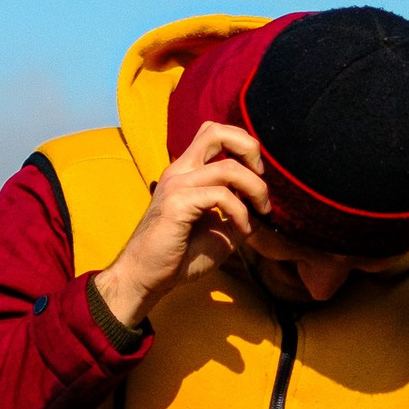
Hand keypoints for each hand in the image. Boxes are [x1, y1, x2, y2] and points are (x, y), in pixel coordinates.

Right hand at [94, 123, 270, 330]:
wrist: (146, 277)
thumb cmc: (179, 255)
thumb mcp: (218, 229)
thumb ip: (237, 212)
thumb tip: (263, 207)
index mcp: (187, 172)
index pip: (214, 134)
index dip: (243, 146)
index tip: (257, 176)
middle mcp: (181, 170)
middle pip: (217, 131)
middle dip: (250, 148)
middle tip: (261, 176)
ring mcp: (178, 184)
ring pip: (228, 167)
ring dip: (255, 188)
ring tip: (261, 211)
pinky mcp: (177, 203)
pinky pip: (221, 195)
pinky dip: (241, 212)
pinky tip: (242, 231)